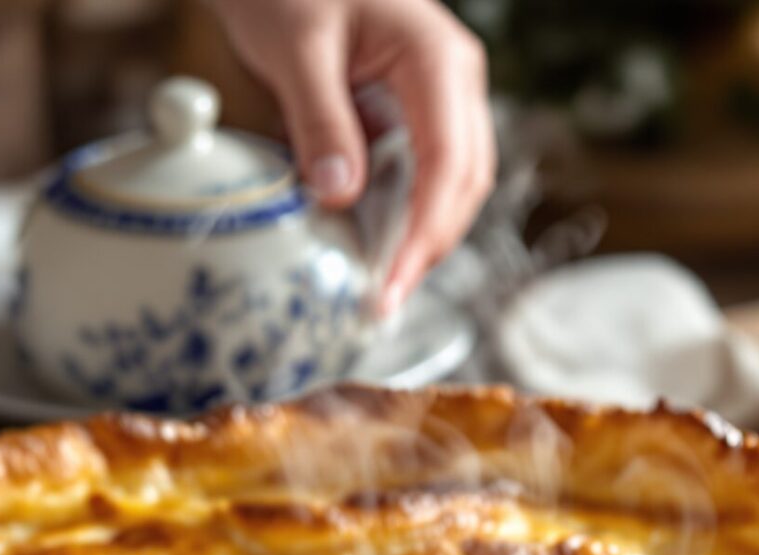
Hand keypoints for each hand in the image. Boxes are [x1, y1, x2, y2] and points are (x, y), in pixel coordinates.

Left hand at [207, 0, 493, 311]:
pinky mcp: (412, 108)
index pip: (449, 165)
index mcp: (437, 60)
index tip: (389, 284)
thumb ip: (320, 120)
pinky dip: (396, 210)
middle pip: (462, 184)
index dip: (424, 235)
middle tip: (380, 302)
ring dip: (415, 235)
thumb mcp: (295, 48)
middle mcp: (452, 80)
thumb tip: (340, 196)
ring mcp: (437, 95)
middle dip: (426, 247)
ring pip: (447, 183)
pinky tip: (365, 241)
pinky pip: (417, 170)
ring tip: (375, 284)